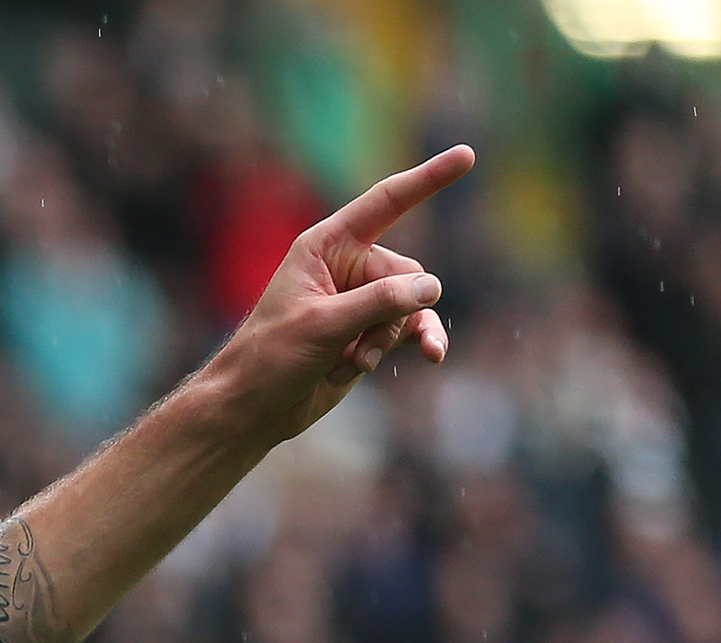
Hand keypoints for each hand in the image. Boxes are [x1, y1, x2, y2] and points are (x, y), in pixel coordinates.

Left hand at [206, 144, 475, 445]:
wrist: (253, 409)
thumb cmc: (271, 358)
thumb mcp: (324, 325)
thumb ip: (379, 302)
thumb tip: (431, 287)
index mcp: (326, 246)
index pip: (386, 203)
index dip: (428, 180)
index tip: (467, 155)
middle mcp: (347, 266)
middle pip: (407, 273)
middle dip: (392, 312)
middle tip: (354, 344)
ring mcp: (361, 300)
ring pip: (411, 306)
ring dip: (388, 338)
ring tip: (354, 362)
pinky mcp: (369, 331)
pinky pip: (410, 328)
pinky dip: (414, 343)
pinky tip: (433, 357)